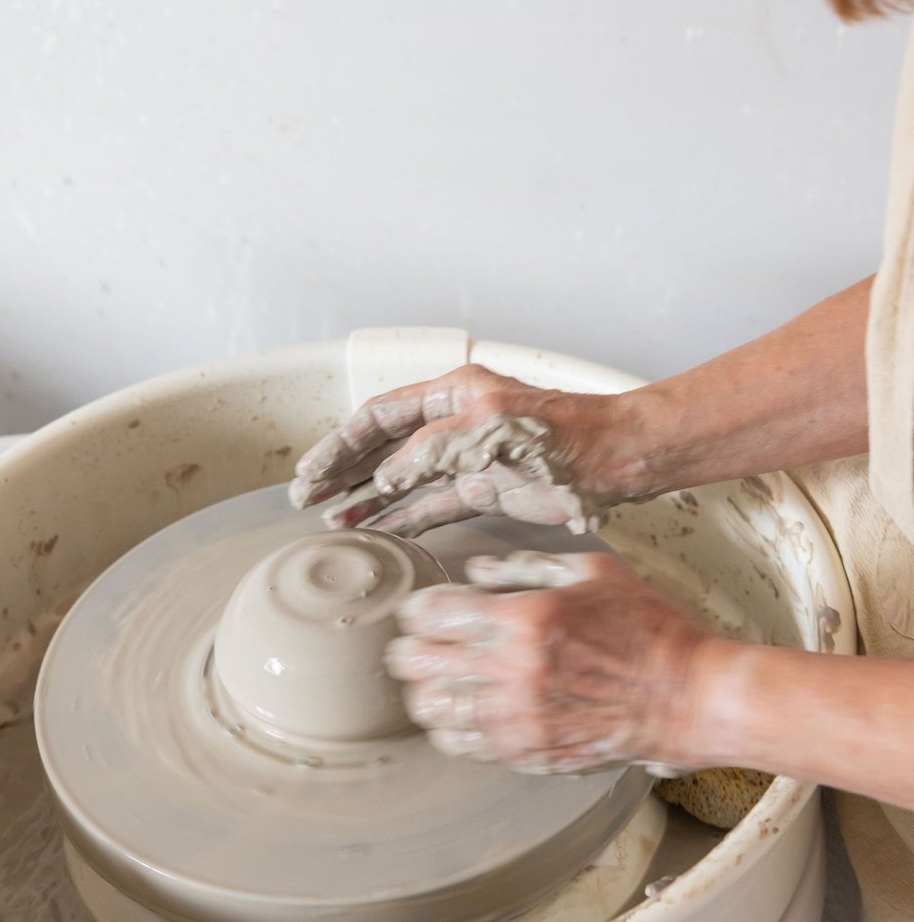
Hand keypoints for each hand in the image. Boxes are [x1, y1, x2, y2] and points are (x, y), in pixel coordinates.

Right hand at [289, 364, 648, 536]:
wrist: (615, 459)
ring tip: (334, 519)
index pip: (379, 416)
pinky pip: (434, 504)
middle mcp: (455, 421)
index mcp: (452, 392)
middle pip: (384, 446)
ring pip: (404, 479)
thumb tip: (386, 478)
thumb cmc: (562, 433)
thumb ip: (428, 453)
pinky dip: (404, 518)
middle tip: (307, 496)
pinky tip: (379, 529)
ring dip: (369, 499)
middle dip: (344, 470)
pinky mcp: (487, 490)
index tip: (311, 470)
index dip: (341, 443)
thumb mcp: (482, 432)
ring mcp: (469, 457)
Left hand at [384, 550, 712, 772]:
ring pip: (432, 710)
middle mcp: (513, 672)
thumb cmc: (646, 627)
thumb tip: (473, 572)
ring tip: (435, 680)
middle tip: (415, 644)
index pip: (433, 614)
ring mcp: (519, 720)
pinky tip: (461, 712)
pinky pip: (464, 746)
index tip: (422, 609)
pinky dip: (451, 728)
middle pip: (419, 664)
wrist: (688, 696)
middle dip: (409, 650)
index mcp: (524, 619)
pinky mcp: (529, 753)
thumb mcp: (590, 571)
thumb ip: (524, 565)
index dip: (417, 609)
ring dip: (425, 691)